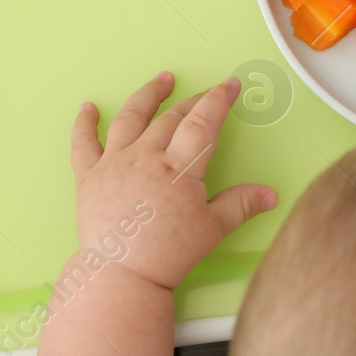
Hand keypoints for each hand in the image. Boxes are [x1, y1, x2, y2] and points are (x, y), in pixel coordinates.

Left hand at [69, 71, 277, 290]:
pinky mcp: (89, 176)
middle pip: (171, 117)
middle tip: (206, 93)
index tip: (230, 85)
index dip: (218, 100)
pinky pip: (84, 143)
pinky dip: (84, 123)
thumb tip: (271, 194)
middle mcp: (145, 157)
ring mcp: (114, 163)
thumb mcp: (212, 230)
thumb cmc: (168, 254)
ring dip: (148, 95)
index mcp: (178, 168)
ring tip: (162, 80)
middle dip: (192, 101)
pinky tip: (87, 107)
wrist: (120, 275)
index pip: (202, 122)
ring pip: (131, 118)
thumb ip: (241, 205)